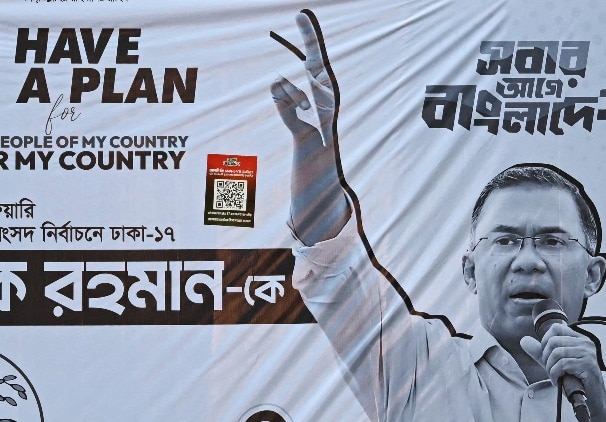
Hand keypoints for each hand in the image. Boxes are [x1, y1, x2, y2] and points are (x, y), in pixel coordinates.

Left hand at [270, 11, 348, 245]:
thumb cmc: (310, 179)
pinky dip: (288, 106)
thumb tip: (278, 81)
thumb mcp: (299, 137)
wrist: (323, 218)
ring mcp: (323, 137)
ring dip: (304, 77)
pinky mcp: (311, 153)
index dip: (312, 44)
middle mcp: (329, 121)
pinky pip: (299, 124)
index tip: (302, 16)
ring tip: (293, 62)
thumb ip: (290, 110)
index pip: (318, 73)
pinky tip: (276, 86)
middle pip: (323, 75)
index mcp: (325, 115)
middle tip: (302, 14)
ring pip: (320, 97)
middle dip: (313, 44)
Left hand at [519, 322, 605, 421]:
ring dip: (550, 367)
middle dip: (545, 357)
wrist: (591, 396)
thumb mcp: (554, 362)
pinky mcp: (587, 365)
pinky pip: (562, 365)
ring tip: (554, 376)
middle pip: (553, 341)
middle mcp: (585, 343)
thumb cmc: (574, 379)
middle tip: (549, 368)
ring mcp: (587, 353)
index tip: (546, 355)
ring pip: (557, 353)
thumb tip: (524, 340)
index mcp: (579, 339)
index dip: (545, 341)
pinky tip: (558, 380)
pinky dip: (555, 374)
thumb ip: (540, 352)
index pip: (556, 328)